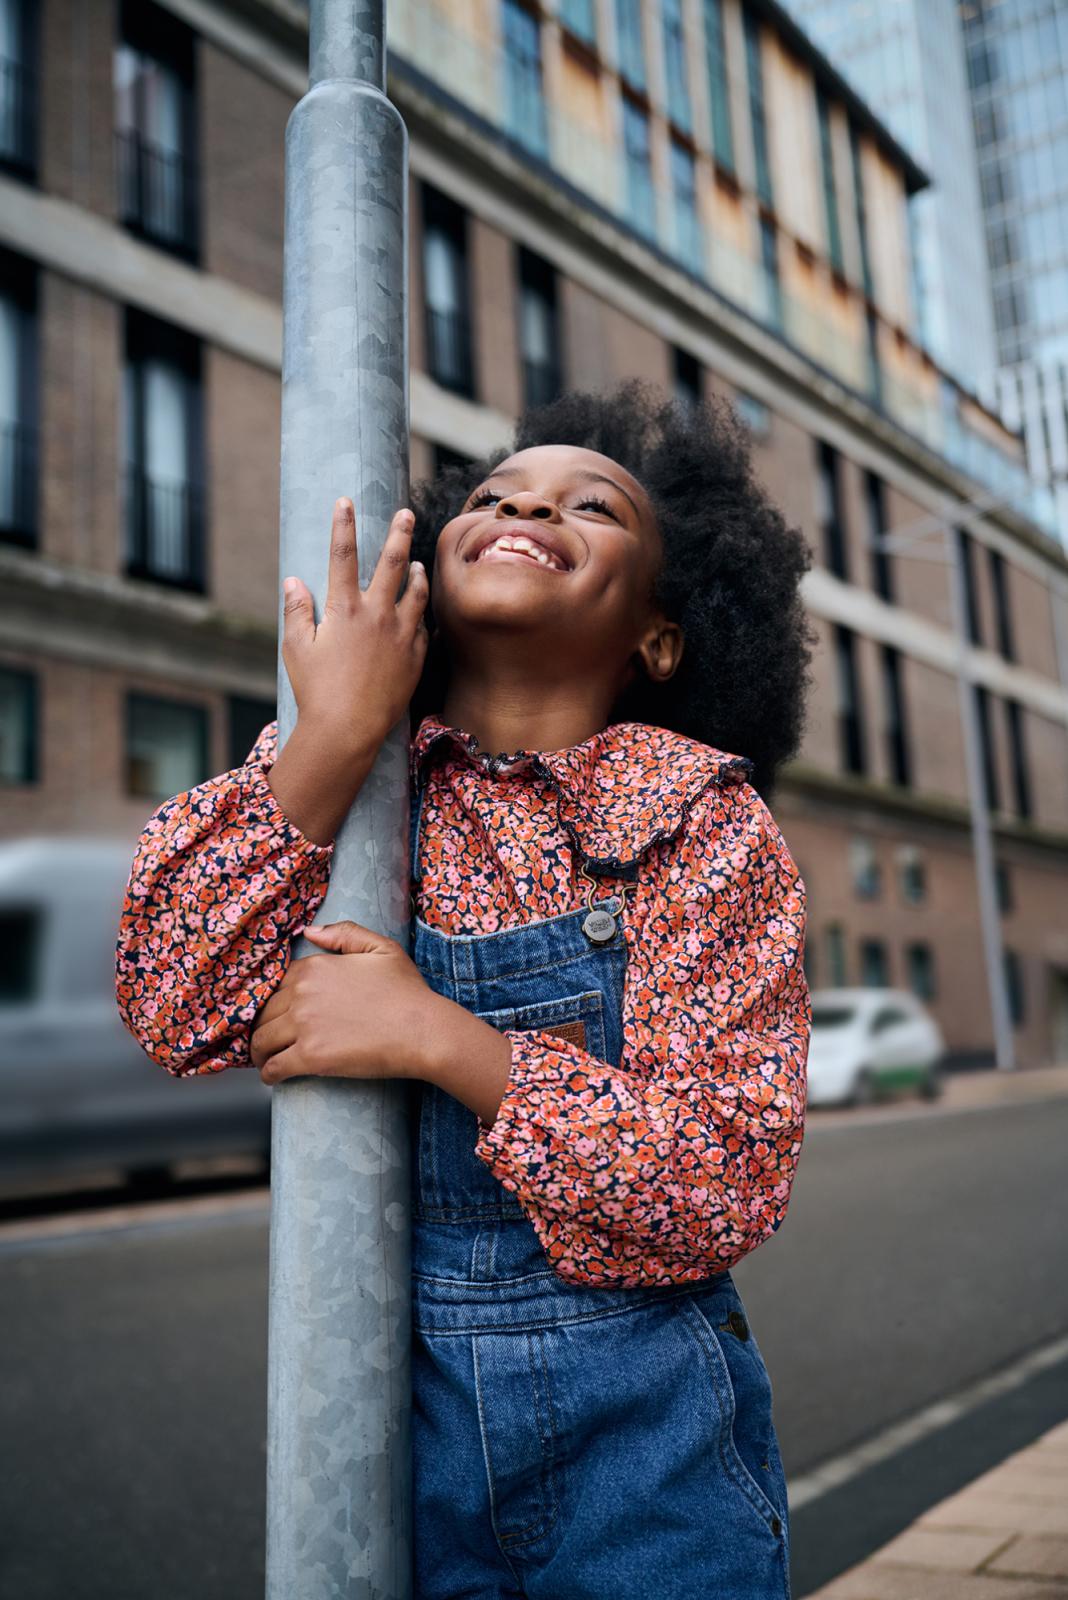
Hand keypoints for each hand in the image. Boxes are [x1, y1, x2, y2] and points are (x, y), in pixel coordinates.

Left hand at [251, 920, 441, 1083]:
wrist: (422, 1030)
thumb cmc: (406, 991)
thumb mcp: (381, 948)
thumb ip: (343, 933)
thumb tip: (309, 931)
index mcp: (314, 968)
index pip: (275, 985)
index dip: (274, 1000)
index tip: (275, 1012)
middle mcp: (302, 994)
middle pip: (264, 1013)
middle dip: (262, 1026)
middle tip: (267, 1039)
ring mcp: (304, 1026)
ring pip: (261, 1040)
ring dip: (258, 1051)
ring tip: (265, 1059)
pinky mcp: (310, 1057)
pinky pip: (275, 1067)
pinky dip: (269, 1073)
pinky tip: (272, 1076)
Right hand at [281, 498, 429, 752]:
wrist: (348, 729)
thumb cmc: (315, 690)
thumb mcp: (296, 648)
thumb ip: (297, 611)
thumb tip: (293, 581)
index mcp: (344, 608)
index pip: (342, 555)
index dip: (343, 524)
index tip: (345, 500)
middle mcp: (377, 615)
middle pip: (392, 563)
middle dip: (399, 533)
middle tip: (406, 513)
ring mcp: (401, 635)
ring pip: (416, 593)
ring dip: (417, 574)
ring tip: (417, 564)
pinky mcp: (415, 657)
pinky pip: (422, 628)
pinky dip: (421, 616)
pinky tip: (420, 613)